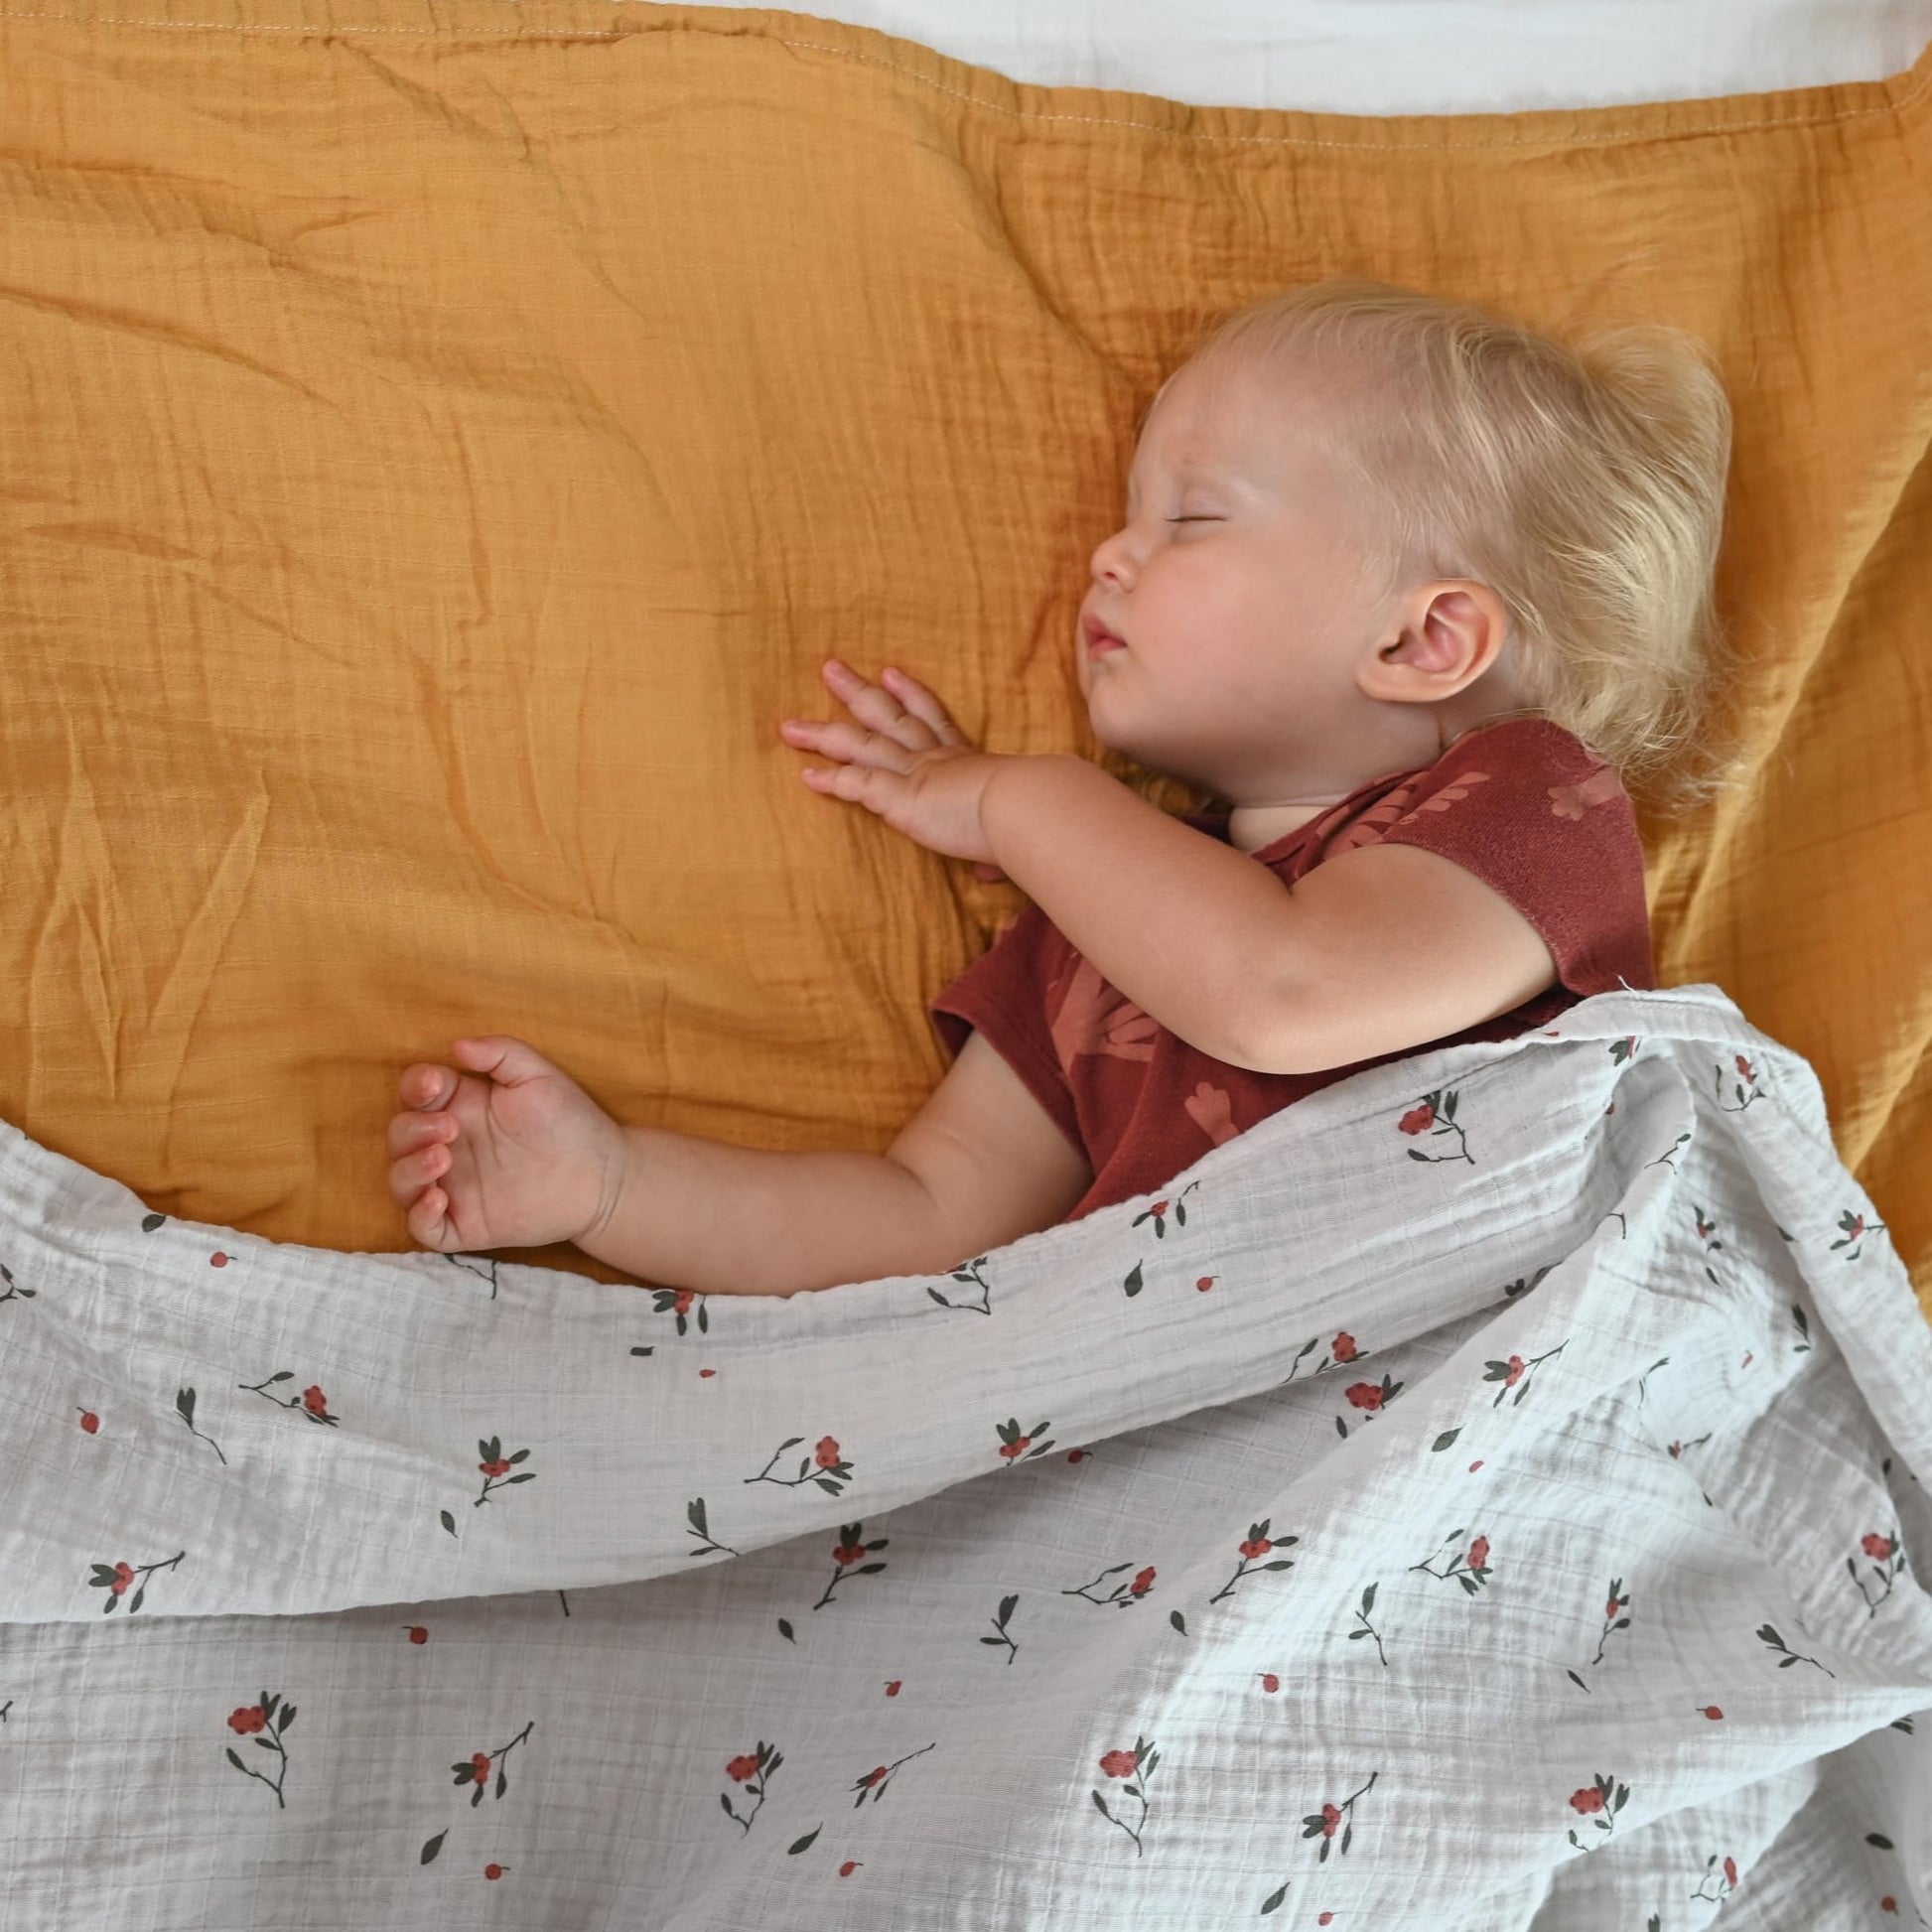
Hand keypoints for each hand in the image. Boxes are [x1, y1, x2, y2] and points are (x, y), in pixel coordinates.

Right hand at [385, 1037, 629, 1253]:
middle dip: (412, 1128)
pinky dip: (418, 1216)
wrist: (602, 1175)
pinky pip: (423, 1228)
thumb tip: (457, 1045)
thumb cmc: (570, 1120)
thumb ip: (501, 1053)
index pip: (417, 1092)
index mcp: (461, 1106)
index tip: (435, 1084)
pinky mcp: (466, 1223)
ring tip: (443, 1157)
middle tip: (450, 1127)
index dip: (416, 1085)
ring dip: (409, 1168)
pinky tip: (439, 1199)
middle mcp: (450, 1145)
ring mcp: (454, 1186)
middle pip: (401, 1135)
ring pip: (401, 1181)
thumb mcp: (538, 1076)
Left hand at [778, 659, 1010, 880]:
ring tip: (789, 724)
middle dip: (855, 693)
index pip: (934, 720)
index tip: (890, 673)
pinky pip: (857, 784)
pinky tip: (805, 776)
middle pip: (886, 717)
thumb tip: (989, 870)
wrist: (1030, 806)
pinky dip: (831, 779)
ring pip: (859, 745)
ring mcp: (914, 773)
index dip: (910, 695)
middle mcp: (934, 758)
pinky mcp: (900, 796)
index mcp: (965, 759)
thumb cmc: (1033, 813)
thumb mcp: (1012, 826)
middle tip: (827, 668)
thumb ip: (994, 852)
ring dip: (823, 733)